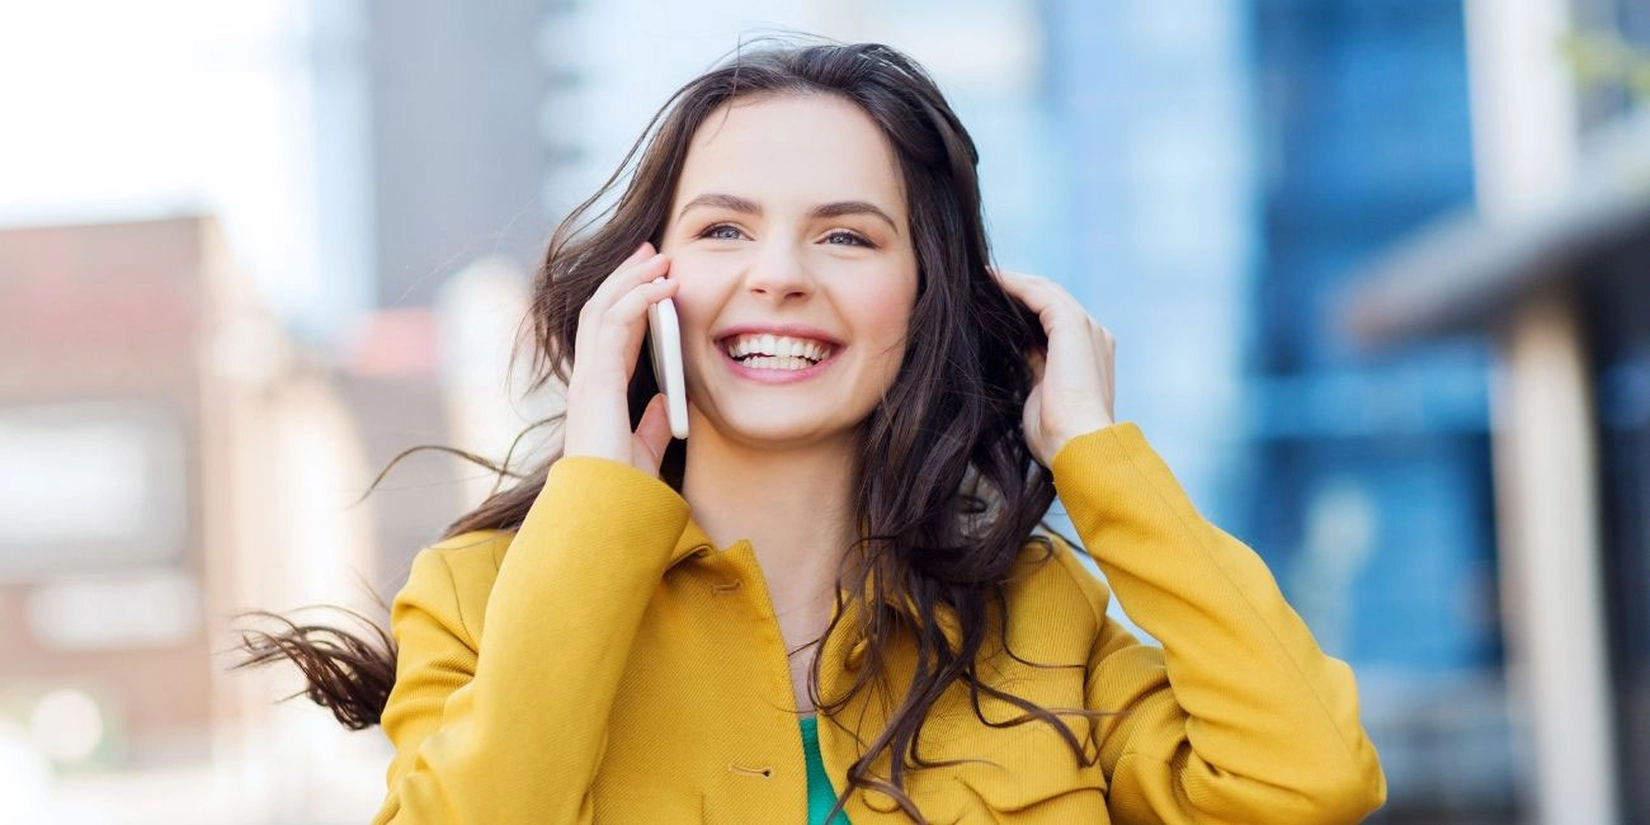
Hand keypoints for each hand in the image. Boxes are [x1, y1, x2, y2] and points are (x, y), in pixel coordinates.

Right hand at [562, 241, 679, 476]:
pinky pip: (614, 325)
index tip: (653, 277)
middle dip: (626, 276)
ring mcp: (589, 377)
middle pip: (601, 310)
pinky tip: (662, 286)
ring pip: (603, 309)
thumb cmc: (621, 490)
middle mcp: (589, 379)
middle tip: (652, 251)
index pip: (612, 332)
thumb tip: (665, 401)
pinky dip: (638, 299)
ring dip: (633, 279)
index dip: (631, 300)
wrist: (607, 510)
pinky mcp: (597, 380)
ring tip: (660, 258)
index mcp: (600, 391)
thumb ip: (652, 423)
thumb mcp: (644, 449)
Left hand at [990, 268, 1116, 466]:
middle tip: (981, 286)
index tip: (991, 307)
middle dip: (1017, 291)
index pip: (1054, 321)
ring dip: (1013, 283)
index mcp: (1089, 355)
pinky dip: (1014, 284)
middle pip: (1051, 300)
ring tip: (981, 279)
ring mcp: (1087, 328)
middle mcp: (1094, 336)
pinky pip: (1039, 293)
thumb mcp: (1040, 395)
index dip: (1023, 310)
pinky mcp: (1073, 325)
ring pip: (1046, 291)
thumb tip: (1013, 354)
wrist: (1079, 446)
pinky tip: (990, 281)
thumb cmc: (1058, 437)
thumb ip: (1033, 369)